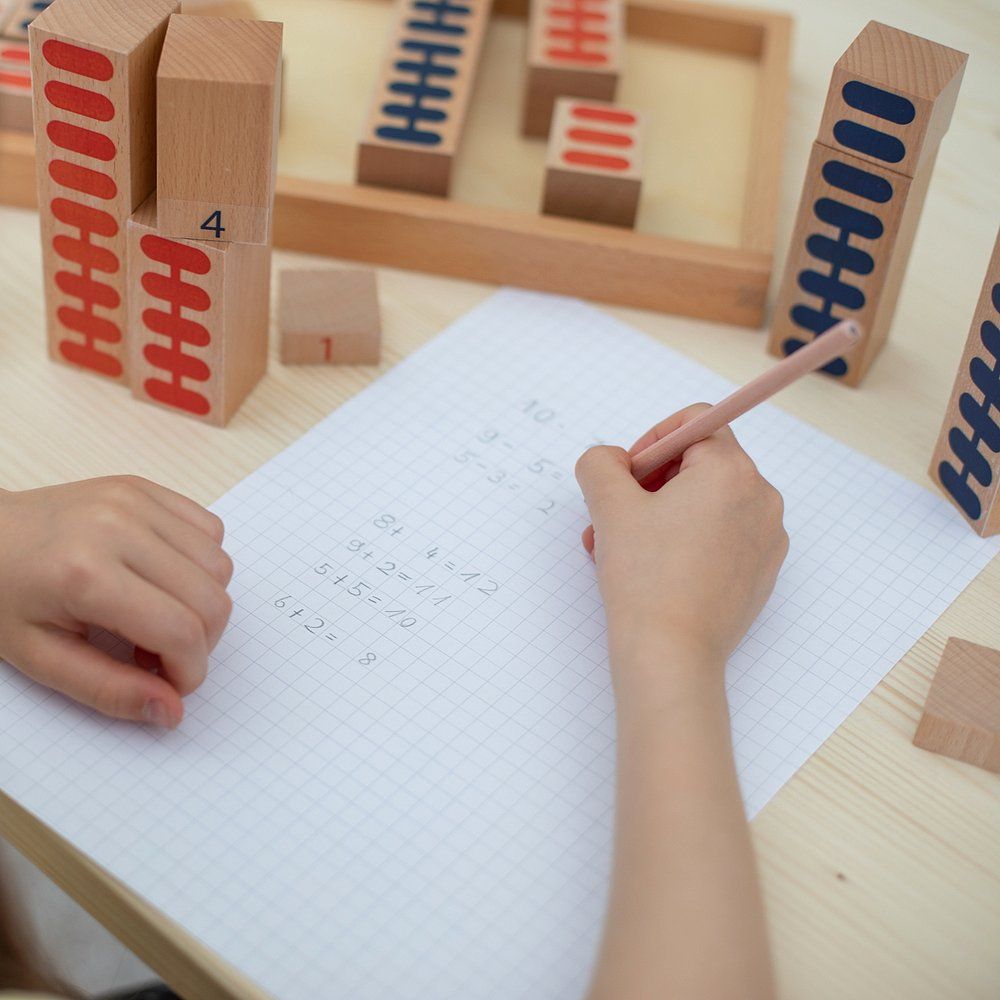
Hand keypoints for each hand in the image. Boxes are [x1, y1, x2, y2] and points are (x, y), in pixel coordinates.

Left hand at [0, 476, 232, 727]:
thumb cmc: (4, 595)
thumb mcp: (41, 659)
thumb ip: (109, 690)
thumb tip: (172, 710)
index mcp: (85, 574)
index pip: (181, 632)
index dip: (189, 672)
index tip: (170, 684)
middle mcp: (118, 528)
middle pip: (212, 601)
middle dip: (200, 643)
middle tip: (160, 654)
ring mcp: (135, 501)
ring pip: (221, 567)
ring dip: (204, 604)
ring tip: (159, 614)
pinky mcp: (146, 488)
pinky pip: (211, 531)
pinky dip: (201, 564)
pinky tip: (164, 579)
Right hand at [575, 405, 787, 695]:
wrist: (672, 654)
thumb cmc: (645, 578)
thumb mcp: (609, 506)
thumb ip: (602, 463)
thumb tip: (614, 461)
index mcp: (730, 471)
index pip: (696, 422)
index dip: (653, 440)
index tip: (629, 474)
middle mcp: (761, 497)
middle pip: (703, 462)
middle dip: (653, 482)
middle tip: (618, 513)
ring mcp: (767, 537)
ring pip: (710, 502)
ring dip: (664, 512)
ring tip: (626, 546)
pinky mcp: (762, 571)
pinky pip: (724, 535)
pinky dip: (690, 539)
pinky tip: (656, 569)